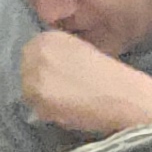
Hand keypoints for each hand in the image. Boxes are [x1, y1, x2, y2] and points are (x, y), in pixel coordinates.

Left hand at [21, 29, 151, 136]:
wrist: (124, 96)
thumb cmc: (113, 78)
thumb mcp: (83, 53)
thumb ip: (61, 57)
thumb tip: (47, 74)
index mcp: (50, 37)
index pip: (32, 53)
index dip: (44, 70)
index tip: (59, 81)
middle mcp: (38, 50)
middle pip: (26, 71)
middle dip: (40, 84)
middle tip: (63, 96)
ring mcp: (36, 73)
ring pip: (28, 92)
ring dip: (43, 101)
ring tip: (68, 106)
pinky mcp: (38, 96)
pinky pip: (36, 109)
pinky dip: (49, 115)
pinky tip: (69, 113)